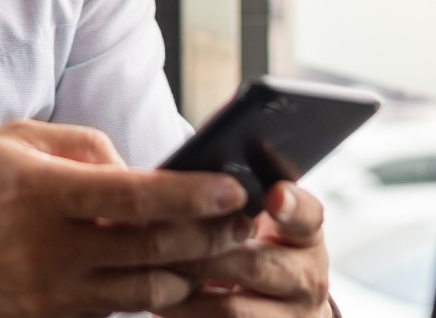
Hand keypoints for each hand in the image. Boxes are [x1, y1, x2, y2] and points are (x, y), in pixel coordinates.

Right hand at [0, 120, 252, 317]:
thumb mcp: (11, 139)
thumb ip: (80, 147)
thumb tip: (135, 170)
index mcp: (38, 192)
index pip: (133, 196)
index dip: (190, 194)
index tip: (231, 188)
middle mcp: (48, 249)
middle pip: (152, 251)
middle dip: (208, 236)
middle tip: (243, 221)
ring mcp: (49, 295)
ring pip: (144, 295)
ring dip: (188, 274)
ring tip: (214, 251)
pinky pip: (114, 312)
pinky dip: (147, 295)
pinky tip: (166, 276)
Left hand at [159, 181, 331, 316]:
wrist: (275, 301)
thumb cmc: (247, 236)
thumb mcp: (253, 212)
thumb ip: (232, 189)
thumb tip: (199, 152)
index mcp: (304, 232)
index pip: (306, 215)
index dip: (291, 205)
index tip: (274, 194)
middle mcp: (307, 277)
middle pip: (254, 264)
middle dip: (203, 251)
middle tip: (160, 237)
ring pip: (232, 309)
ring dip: (186, 292)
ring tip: (148, 273)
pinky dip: (184, 316)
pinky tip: (157, 302)